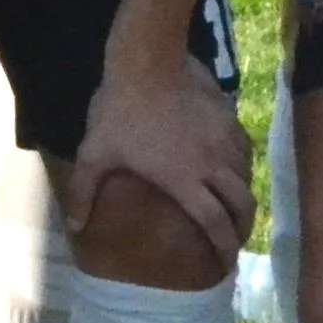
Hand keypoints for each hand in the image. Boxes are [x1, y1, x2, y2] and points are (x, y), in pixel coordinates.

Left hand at [69, 39, 252, 263]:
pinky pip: (245, 150)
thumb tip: (75, 227)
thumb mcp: (95, 151)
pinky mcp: (230, 117)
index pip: (215, 224)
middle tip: (237, 239)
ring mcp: (225, 139)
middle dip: (244, 228)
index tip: (226, 263)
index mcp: (185, 180)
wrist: (148, 59)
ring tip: (235, 207)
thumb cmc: (120, 109)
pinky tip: (233, 168)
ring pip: (247, 177)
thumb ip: (85, 192)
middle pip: (243, 205)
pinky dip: (243, 166)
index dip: (225, 247)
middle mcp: (213, 165)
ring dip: (244, 196)